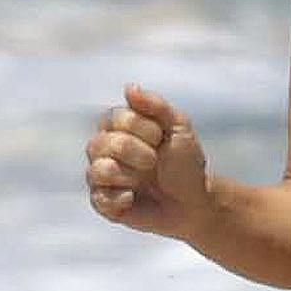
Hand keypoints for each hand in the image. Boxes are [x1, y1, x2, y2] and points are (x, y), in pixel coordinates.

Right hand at [87, 83, 209, 239]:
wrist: (194, 201)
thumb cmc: (184, 162)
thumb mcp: (179, 128)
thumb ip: (155, 105)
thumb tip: (129, 87)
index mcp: (118, 127)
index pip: (113, 118)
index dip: (138, 126)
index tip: (160, 137)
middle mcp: (104, 150)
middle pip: (99, 143)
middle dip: (133, 151)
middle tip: (154, 160)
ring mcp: (102, 177)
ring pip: (96, 171)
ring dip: (126, 175)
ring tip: (144, 180)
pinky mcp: (104, 203)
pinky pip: (99, 199)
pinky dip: (119, 199)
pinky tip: (133, 198)